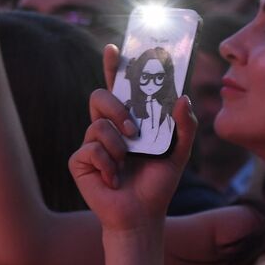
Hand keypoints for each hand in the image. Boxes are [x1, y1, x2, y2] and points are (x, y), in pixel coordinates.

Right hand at [68, 45, 197, 232]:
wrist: (141, 216)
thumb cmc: (157, 184)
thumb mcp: (179, 153)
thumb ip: (185, 126)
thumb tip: (182, 97)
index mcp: (128, 121)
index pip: (118, 86)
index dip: (113, 66)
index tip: (115, 49)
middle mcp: (106, 127)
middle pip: (100, 96)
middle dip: (116, 108)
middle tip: (134, 130)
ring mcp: (91, 144)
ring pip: (97, 124)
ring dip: (117, 145)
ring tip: (126, 161)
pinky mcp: (79, 162)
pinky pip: (90, 149)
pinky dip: (108, 165)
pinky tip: (113, 180)